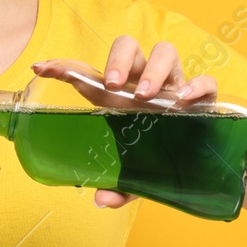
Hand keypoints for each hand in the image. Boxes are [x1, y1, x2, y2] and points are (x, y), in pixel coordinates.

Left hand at [31, 37, 218, 209]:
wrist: (196, 165)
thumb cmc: (155, 158)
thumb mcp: (131, 175)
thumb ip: (117, 186)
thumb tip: (101, 200)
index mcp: (118, 95)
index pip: (89, 71)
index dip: (63, 65)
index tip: (40, 68)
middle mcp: (143, 82)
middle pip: (129, 47)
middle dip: (119, 60)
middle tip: (113, 86)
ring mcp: (174, 85)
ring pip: (164, 52)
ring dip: (153, 70)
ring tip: (145, 96)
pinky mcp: (203, 97)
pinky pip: (205, 81)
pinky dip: (196, 85)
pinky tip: (183, 100)